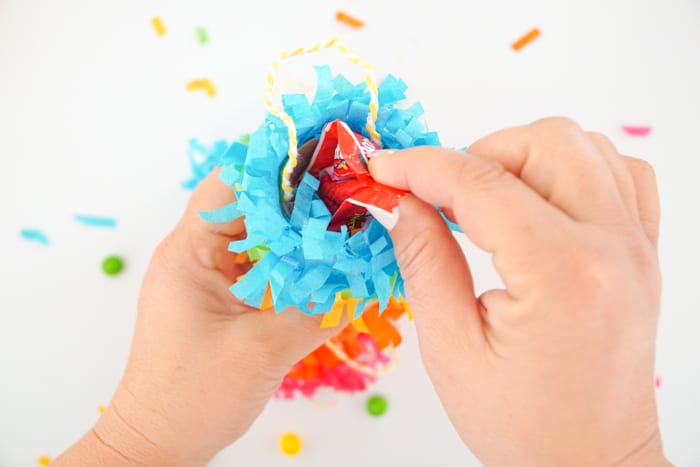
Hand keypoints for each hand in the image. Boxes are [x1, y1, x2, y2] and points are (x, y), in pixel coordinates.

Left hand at [55, 170, 339, 465]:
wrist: (159, 442)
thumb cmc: (193, 397)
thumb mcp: (264, 350)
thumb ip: (319, 311)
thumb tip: (364, 281)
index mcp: (189, 253)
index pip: (231, 184)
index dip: (277, 166)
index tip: (324, 160)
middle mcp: (195, 256)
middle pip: (249, 206)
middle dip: (296, 197)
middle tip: (345, 192)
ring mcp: (207, 278)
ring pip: (257, 236)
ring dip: (295, 231)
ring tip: (342, 222)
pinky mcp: (220, 300)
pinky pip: (259, 266)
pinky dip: (290, 262)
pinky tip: (323, 266)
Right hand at [369, 118, 667, 465]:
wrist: (591, 463)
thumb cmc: (522, 425)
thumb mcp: (451, 349)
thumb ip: (424, 260)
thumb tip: (398, 200)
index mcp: (562, 274)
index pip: (481, 183)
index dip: (420, 167)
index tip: (384, 171)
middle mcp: (612, 247)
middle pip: (546, 141)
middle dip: (477, 155)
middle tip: (440, 198)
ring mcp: (638, 246)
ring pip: (585, 145)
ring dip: (524, 159)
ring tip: (486, 204)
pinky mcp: (644, 253)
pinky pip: (622, 174)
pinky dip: (574, 170)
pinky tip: (541, 204)